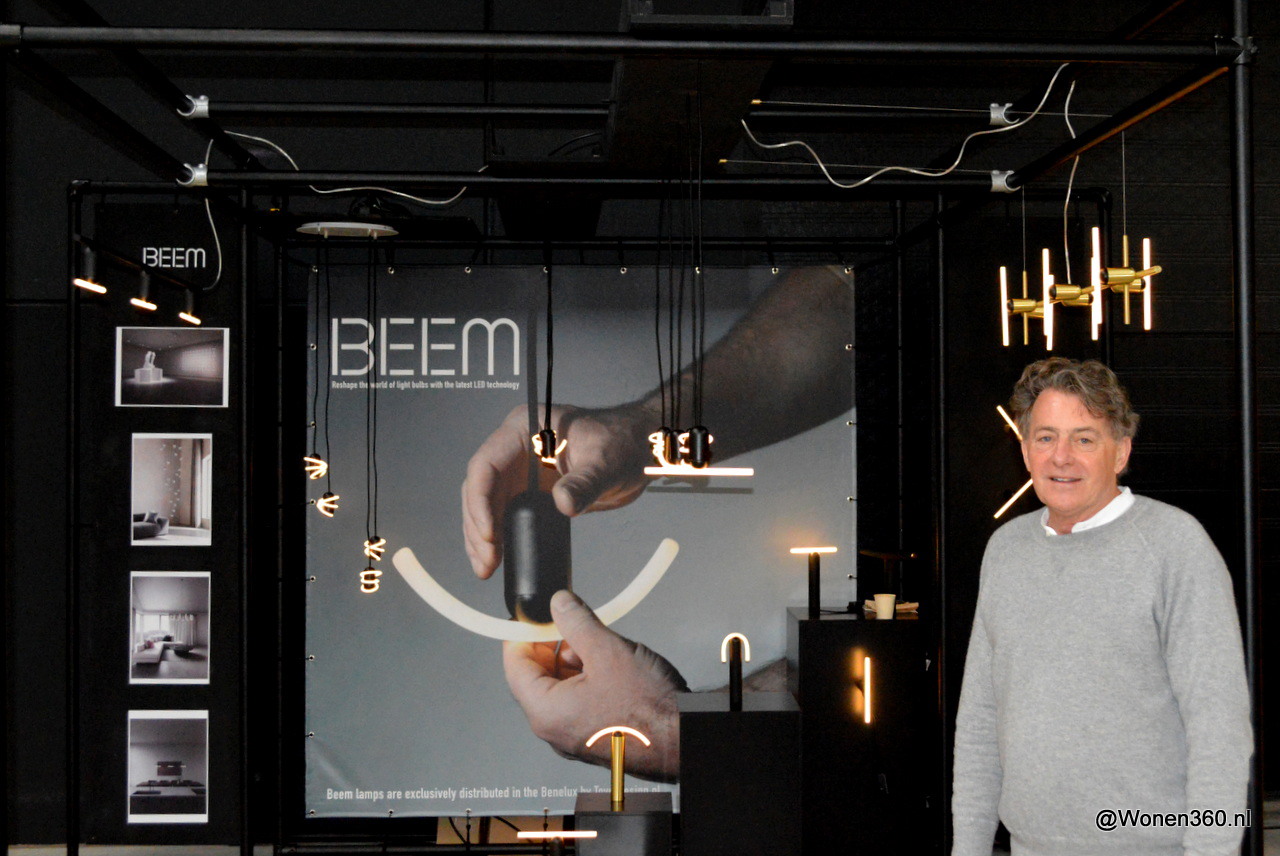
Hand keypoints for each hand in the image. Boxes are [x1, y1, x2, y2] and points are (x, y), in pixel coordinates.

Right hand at [462, 404, 652, 578]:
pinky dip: (497, 536)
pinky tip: (497, 559)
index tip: (490, 534)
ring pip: (486, 504)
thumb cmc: (623, 444)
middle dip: (478, 526)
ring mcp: (519, 469)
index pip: (486, 465)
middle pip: (479, 489)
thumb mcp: (606, 463)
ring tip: (487, 568)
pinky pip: (503, 513)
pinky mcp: (528, 490)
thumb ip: (585, 482)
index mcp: (524, 429)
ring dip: (481, 537)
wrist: (638, 450)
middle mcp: (514, 448)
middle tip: (488, 561)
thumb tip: (563, 504)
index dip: (481, 501)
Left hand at [503, 590, 687, 782]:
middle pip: (537, 676)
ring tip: (602, 646)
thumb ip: (577, 623)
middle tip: (574, 623)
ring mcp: (573, 735)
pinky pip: (577, 700)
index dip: (522, 634)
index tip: (534, 615)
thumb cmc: (648, 709)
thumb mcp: (608, 652)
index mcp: (546, 712)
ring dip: (575, 660)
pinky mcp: (592, 735)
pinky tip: (610, 665)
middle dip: (554, 645)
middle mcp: (554, 729)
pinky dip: (587, 678)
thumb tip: (559, 604)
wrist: (683, 739)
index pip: (515, 665)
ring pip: (560, 686)